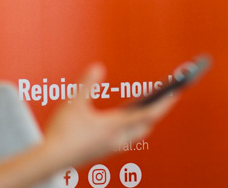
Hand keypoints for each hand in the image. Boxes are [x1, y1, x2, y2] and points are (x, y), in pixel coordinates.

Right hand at [42, 64, 176, 166]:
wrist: (50, 159)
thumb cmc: (62, 133)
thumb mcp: (74, 103)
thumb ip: (87, 84)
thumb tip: (98, 67)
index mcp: (115, 126)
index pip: (150, 114)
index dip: (165, 102)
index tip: (177, 93)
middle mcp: (118, 138)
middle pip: (147, 125)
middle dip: (158, 110)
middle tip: (168, 96)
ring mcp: (112, 147)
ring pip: (137, 134)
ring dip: (146, 120)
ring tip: (149, 106)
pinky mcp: (104, 152)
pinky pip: (126, 139)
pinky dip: (132, 128)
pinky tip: (124, 122)